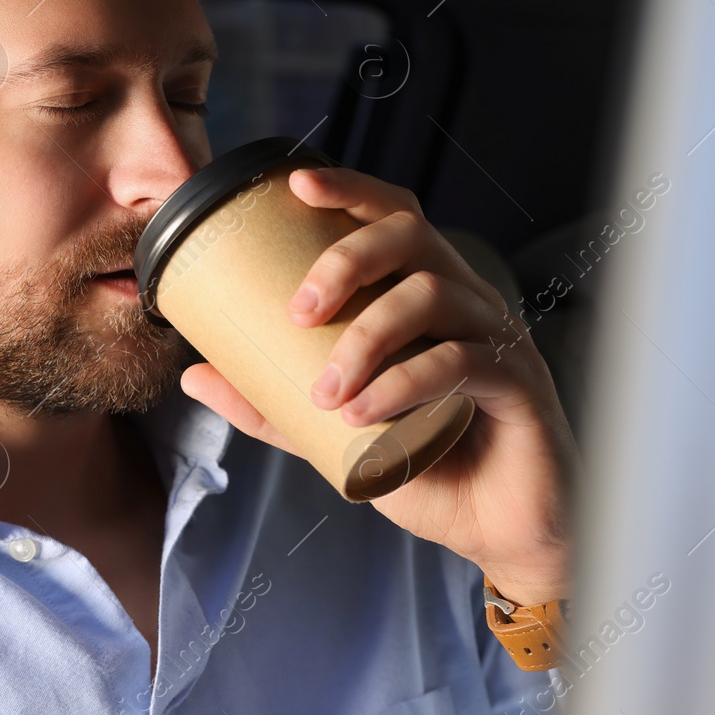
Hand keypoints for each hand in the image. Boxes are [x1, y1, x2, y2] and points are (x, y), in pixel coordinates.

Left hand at [180, 165, 576, 604]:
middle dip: (348, 261)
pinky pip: (461, 361)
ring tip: (325, 392)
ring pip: (433, 296)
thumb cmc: (426, 466)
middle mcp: (466, 301)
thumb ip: (271, 402)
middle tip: (298, 312)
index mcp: (426, 293)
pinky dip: (404, 384)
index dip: (350, 188)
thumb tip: (194, 374)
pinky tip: (363, 414)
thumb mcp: (331, 431)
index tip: (296, 184)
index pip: (393, 217)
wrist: (496, 530)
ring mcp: (498, 336)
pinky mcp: (520, 382)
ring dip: (367, 338)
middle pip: (412, 236)